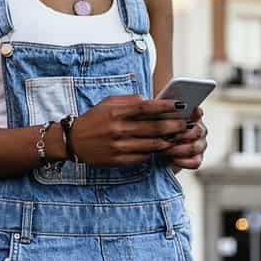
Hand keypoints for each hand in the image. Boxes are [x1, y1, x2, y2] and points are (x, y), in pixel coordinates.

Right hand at [70, 95, 189, 166]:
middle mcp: (118, 129)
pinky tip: (163, 147)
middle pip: (154, 128)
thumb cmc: (94, 119)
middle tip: (187, 123)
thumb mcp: (108, 103)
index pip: (147, 107)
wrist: (74, 142)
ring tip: (179, 136)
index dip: (166, 106)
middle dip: (174, 125)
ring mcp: (119, 146)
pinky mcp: (119, 160)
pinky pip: (144, 156)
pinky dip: (155, 151)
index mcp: (116, 112)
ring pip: (152, 144)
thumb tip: (149, 100)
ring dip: (169, 140)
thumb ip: (129, 100)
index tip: (181, 104)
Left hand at [160, 107, 207, 170]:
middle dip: (179, 135)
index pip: (198, 112)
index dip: (194, 113)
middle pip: (196, 131)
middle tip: (165, 137)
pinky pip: (195, 162)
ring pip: (195, 147)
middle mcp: (199, 129)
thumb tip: (150, 99)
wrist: (155, 148)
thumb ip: (158, 107)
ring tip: (164, 150)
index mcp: (192, 115)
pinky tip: (172, 159)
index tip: (184, 114)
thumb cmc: (155, 128)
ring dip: (178, 149)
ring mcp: (199, 144)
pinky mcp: (196, 159)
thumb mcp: (155, 116)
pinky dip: (183, 161)